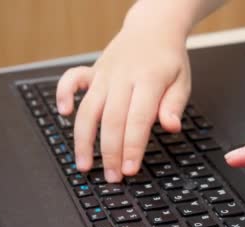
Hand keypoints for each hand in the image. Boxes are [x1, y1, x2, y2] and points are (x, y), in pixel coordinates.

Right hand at [56, 16, 189, 181]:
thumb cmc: (168, 60)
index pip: (137, 119)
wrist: (153, 29)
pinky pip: (71, 80)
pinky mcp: (92, 71)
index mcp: (148, 80)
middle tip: (111, 178)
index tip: (129, 169)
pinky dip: (63, 95)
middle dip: (109, 152)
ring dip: (83, 139)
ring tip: (84, 165)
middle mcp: (122, 77)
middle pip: (111, 119)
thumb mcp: (182, 82)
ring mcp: (104, 74)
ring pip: (88, 109)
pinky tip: (64, 115)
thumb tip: (171, 127)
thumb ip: (175, 105)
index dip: (132, 147)